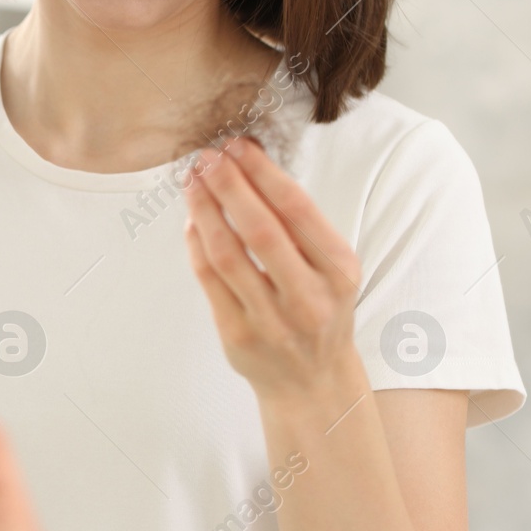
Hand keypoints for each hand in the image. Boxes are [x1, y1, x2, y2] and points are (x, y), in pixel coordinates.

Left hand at [182, 136, 365, 403]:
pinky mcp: (238, 335)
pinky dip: (197, 245)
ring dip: (205, 211)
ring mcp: (272, 320)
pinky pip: (209, 281)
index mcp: (338, 271)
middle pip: (260, 230)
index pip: (297, 210)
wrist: (313, 383)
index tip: (239, 146)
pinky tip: (192, 219)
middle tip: (207, 157)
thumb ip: (298, 228)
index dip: (263, 173)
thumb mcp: (330, 270)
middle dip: (229, 186)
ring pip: (228, 255)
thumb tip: (249, 169)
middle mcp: (308, 297)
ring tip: (193, 181)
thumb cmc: (319, 311)